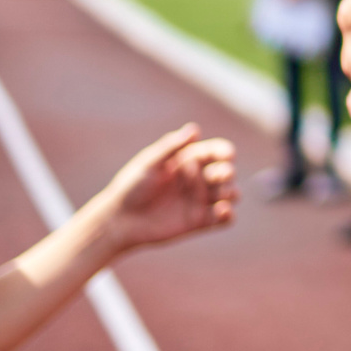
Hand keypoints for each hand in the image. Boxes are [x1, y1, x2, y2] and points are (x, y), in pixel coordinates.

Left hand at [92, 124, 238, 250]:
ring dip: (231, 192)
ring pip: (229, 194)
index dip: (224, 151)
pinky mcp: (200, 222)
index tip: (227, 154)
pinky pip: (223, 219)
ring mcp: (200, 201)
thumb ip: (171, 146)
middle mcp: (198, 179)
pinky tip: (223, 210)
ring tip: (224, 195)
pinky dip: (228, 214)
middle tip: (221, 175)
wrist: (120, 220)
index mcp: (188, 160)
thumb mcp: (149, 163)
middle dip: (227, 172)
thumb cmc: (131, 186)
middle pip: (224, 172)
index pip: (214, 152)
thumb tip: (195, 129)